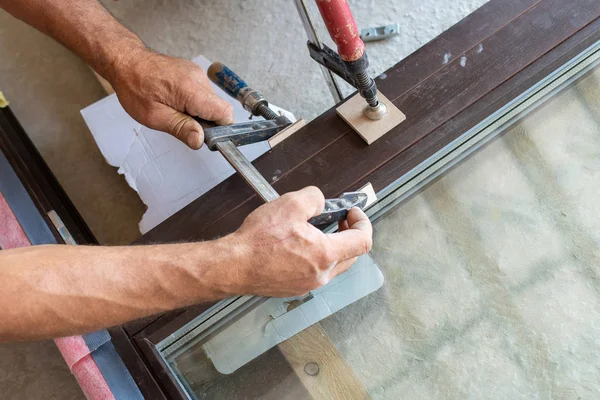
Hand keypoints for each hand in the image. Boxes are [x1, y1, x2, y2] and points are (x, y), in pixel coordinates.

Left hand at [110, 49, 234, 148]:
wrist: (126, 61)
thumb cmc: (135, 88)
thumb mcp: (154, 116)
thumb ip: (181, 128)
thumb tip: (200, 141)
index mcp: (191, 90)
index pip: (225, 113)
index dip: (220, 129)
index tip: (205, 136)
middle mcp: (199, 79)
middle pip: (219, 109)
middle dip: (206, 122)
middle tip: (181, 123)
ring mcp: (197, 74)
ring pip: (211, 102)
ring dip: (199, 112)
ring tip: (175, 110)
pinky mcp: (194, 73)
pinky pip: (203, 93)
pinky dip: (194, 102)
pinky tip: (175, 101)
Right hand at [226, 186, 372, 296]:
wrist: (233, 265)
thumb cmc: (258, 240)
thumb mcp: (290, 204)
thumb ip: (314, 198)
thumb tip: (321, 202)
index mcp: (326, 255)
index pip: (363, 241)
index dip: (363, 222)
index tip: (352, 212)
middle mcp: (321, 275)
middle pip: (352, 256)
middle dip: (349, 234)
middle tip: (338, 219)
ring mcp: (307, 285)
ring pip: (333, 266)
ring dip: (332, 247)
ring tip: (315, 230)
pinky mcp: (294, 289)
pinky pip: (314, 273)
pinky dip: (315, 257)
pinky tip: (298, 245)